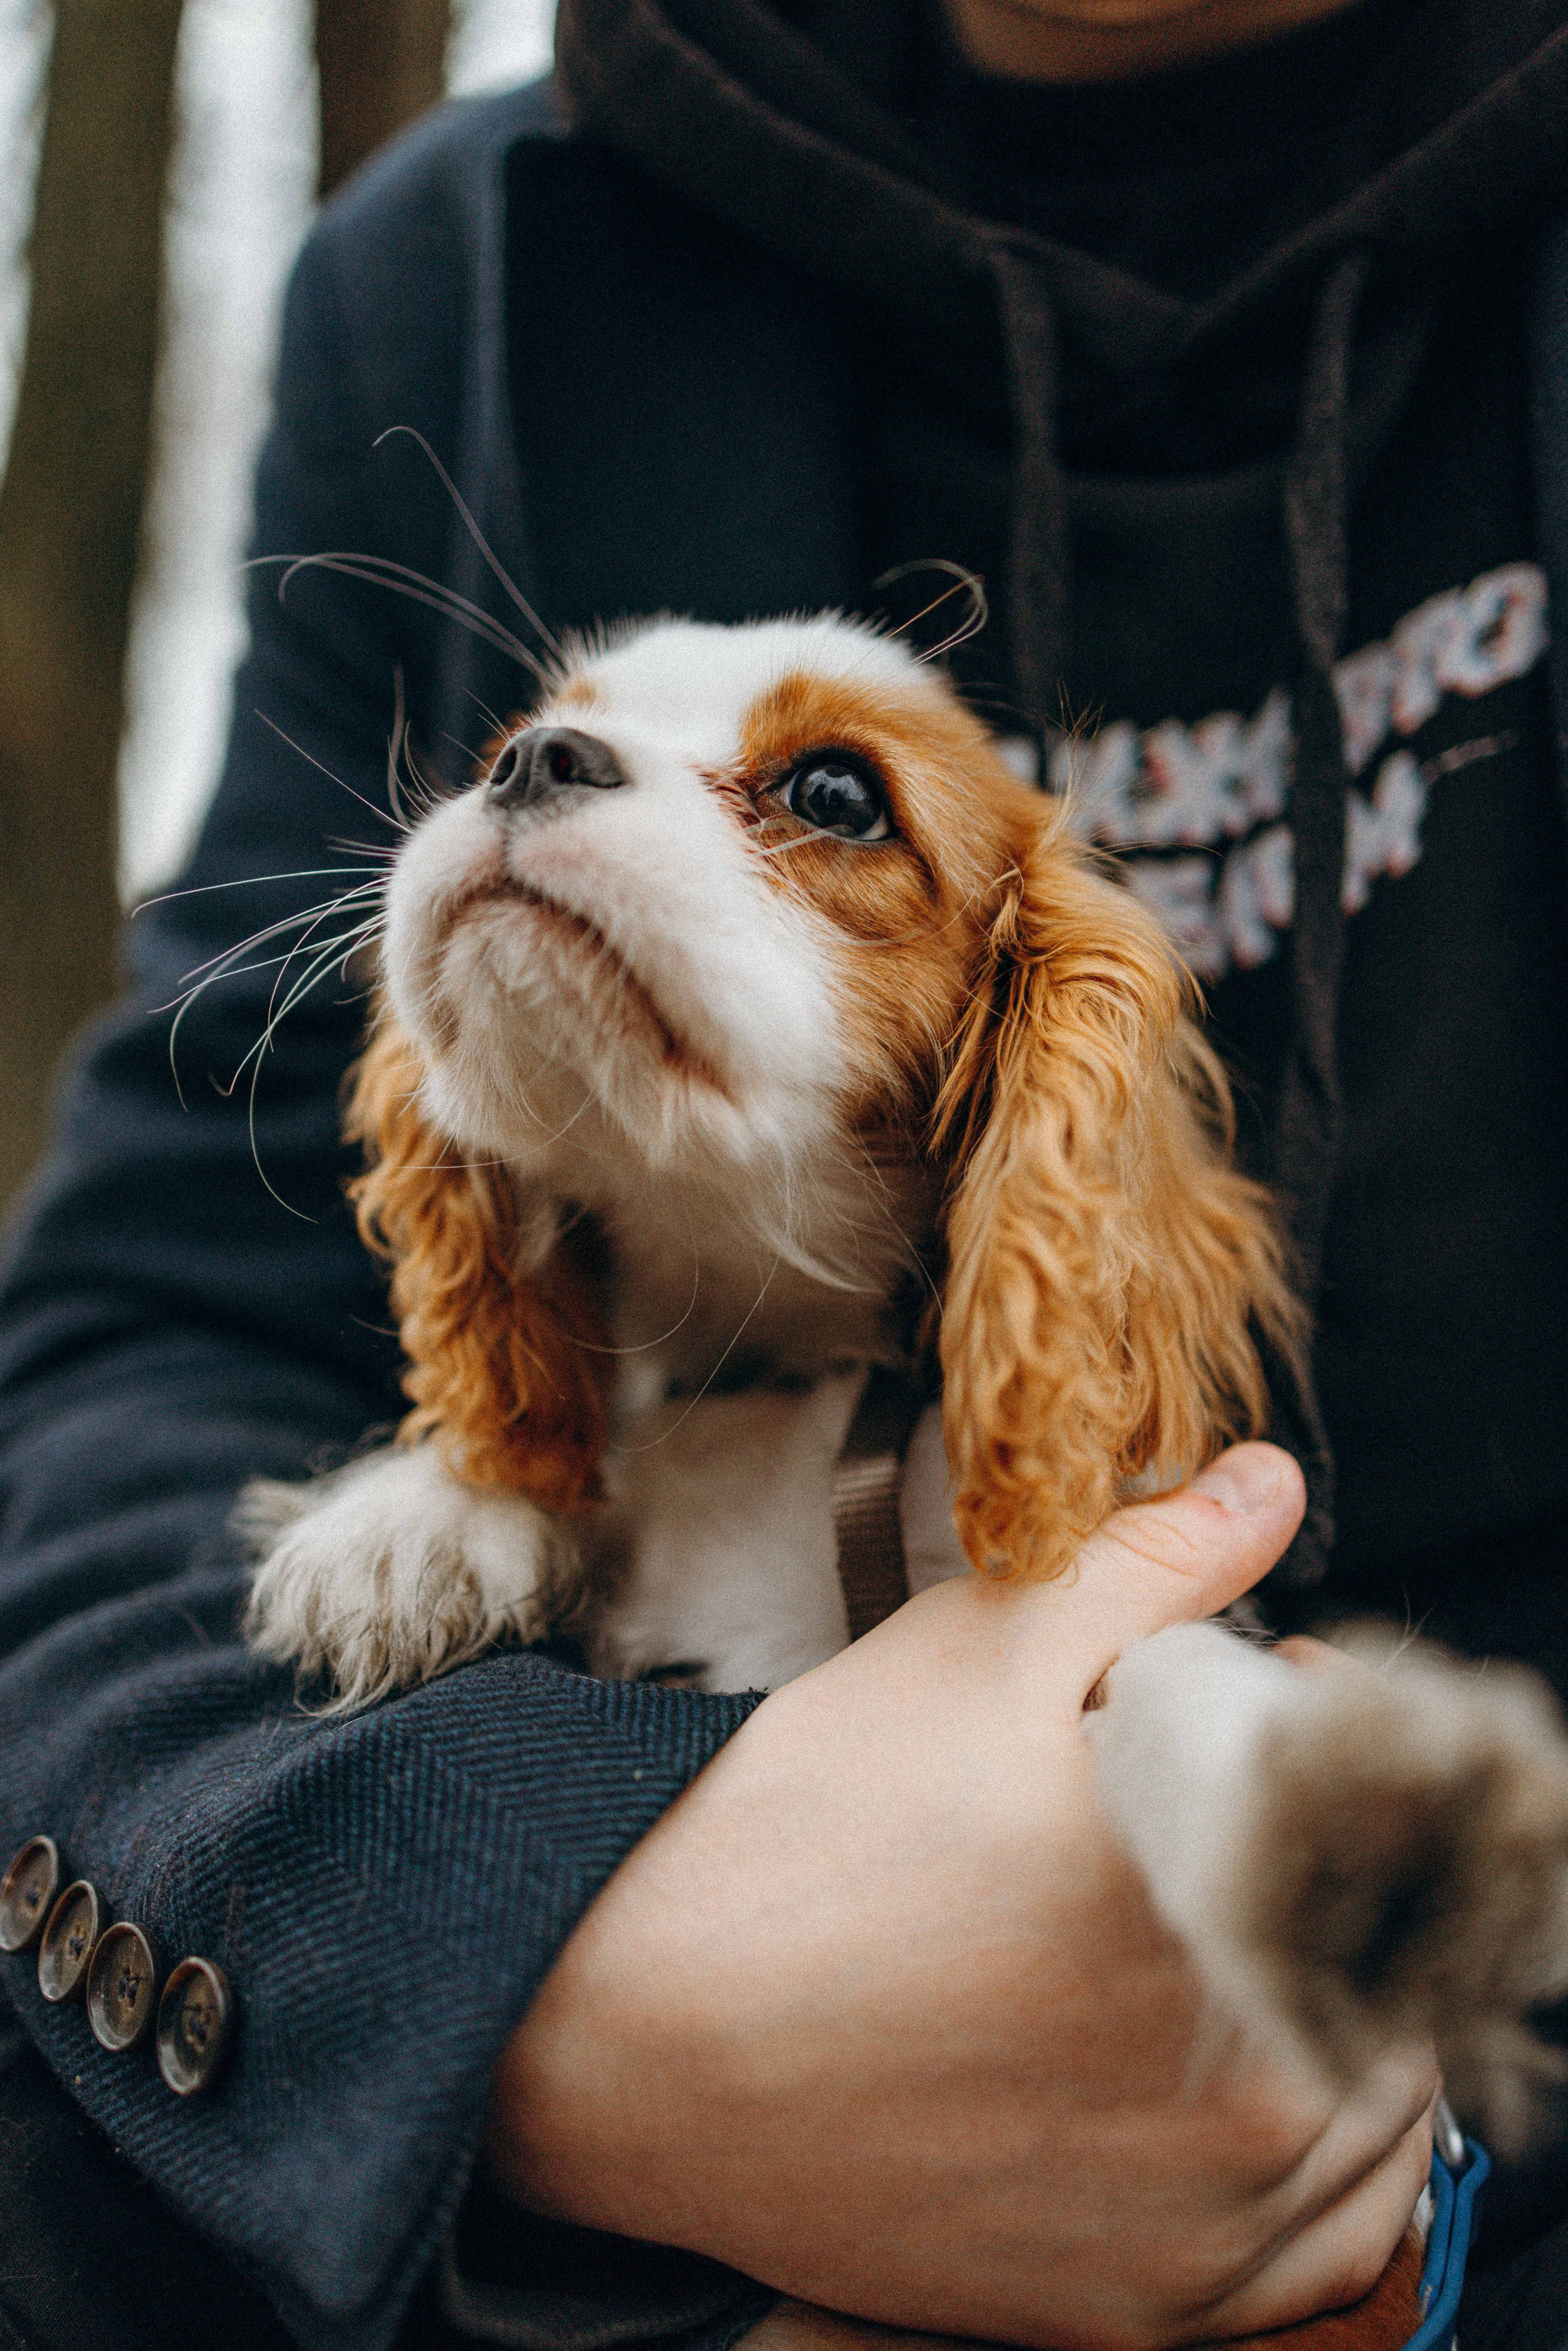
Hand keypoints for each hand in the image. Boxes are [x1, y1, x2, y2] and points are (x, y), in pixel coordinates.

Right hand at [486, 1444, 1435, 2347]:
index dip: (1332, 1734)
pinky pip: (1322, 2240)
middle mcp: (1245, 2098)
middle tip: (1202, 1820)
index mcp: (1226, 1911)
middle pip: (1395, 1954)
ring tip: (1195, 1937)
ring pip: (1380, 2101)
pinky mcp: (1141, 2310)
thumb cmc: (800, 1836)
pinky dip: (1313, 2160)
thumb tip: (1265, 1489)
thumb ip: (1155, 1561)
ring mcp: (1201, 2228)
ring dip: (1335, 2004)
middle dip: (1328, 1864)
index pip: (1393, 1811)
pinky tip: (1218, 2076)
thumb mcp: (980, 1651)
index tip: (1261, 1708)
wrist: (629, 2026)